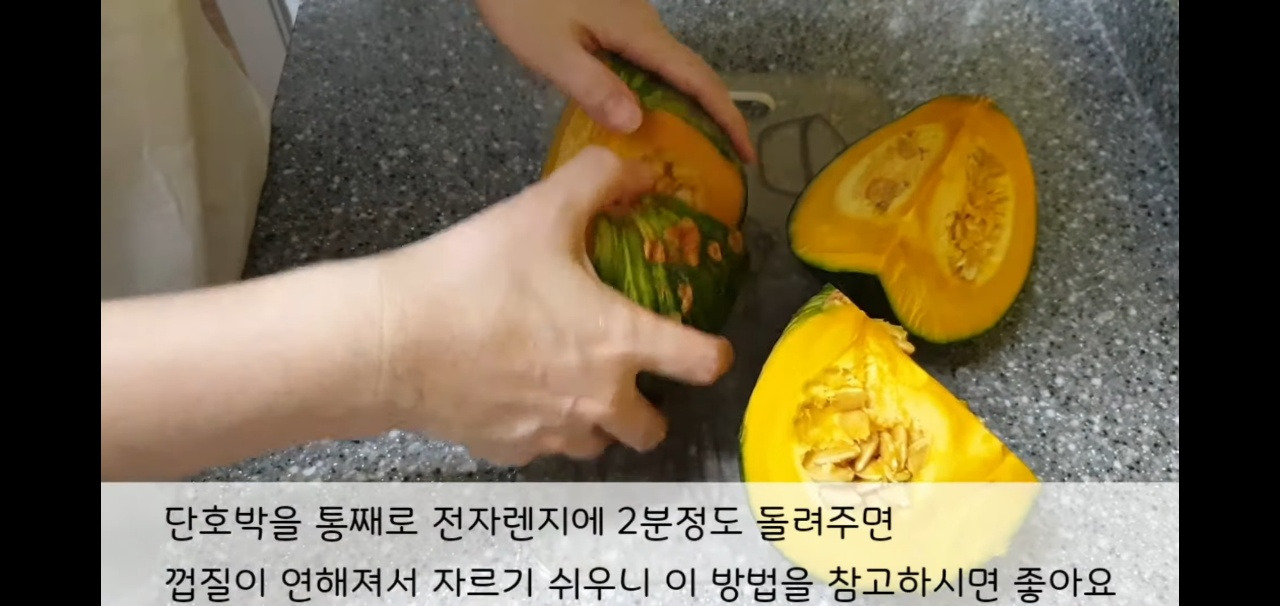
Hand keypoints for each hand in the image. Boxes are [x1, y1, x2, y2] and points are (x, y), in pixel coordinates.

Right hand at [373, 146, 735, 465]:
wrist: (392, 342)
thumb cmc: (473, 277)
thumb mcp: (541, 210)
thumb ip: (599, 181)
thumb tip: (640, 167)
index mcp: (620, 343)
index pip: (701, 364)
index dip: (715, 355)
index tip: (709, 348)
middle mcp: (598, 401)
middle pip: (653, 429)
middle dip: (651, 408)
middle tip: (629, 376)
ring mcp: (553, 433)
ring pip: (599, 444)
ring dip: (598, 422)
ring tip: (572, 387)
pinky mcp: (509, 450)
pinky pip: (544, 448)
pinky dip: (543, 428)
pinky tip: (518, 395)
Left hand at [474, 0, 755, 163]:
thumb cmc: (522, 0)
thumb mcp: (549, 50)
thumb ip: (593, 87)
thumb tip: (635, 125)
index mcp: (637, 34)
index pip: (697, 80)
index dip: (727, 118)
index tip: (746, 153)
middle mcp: (644, 23)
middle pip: (693, 72)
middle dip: (716, 115)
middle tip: (723, 158)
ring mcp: (630, 17)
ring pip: (671, 66)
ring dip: (689, 104)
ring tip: (691, 145)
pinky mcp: (613, 16)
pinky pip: (649, 60)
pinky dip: (661, 91)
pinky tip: (645, 112)